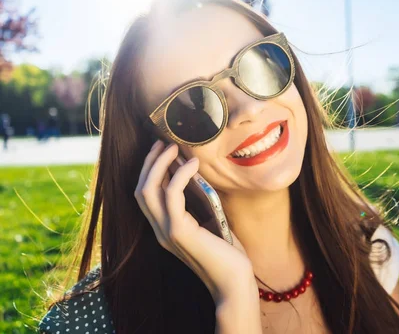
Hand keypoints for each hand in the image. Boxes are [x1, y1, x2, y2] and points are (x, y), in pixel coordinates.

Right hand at [134, 140, 255, 304]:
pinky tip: (193, 164)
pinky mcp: (179, 232)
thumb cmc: (227, 253)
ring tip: (175, 147)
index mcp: (165, 228)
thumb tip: (198, 174)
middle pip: (140, 189)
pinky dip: (180, 175)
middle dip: (150, 162)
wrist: (234, 281)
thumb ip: (200, 202)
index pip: (145, 195)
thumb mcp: (211, 222)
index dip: (150, 170)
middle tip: (164, 142)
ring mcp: (166, 232)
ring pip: (147, 190)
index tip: (162, 149)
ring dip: (160, 164)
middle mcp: (160, 230)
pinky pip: (171, 196)